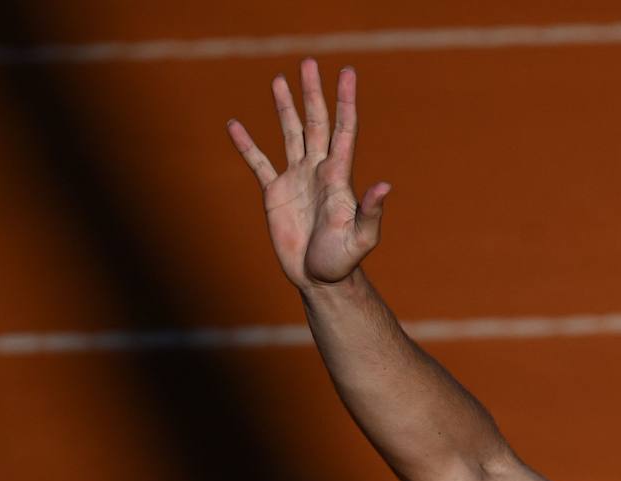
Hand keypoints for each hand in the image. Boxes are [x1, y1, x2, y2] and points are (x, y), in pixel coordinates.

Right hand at [227, 59, 389, 289]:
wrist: (320, 278)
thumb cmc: (343, 260)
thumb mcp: (361, 238)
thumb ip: (371, 211)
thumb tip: (385, 185)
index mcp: (339, 176)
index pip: (344, 129)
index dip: (346, 101)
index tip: (347, 73)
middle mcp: (318, 170)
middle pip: (316, 122)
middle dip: (313, 93)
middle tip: (309, 63)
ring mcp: (296, 179)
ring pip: (290, 134)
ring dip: (285, 108)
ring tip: (279, 80)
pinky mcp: (275, 193)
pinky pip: (259, 162)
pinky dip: (246, 145)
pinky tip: (234, 125)